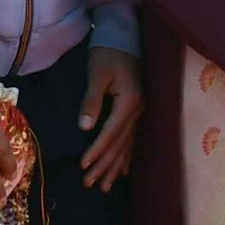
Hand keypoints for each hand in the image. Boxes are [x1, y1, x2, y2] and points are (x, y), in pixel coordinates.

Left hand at [79, 47, 141, 190]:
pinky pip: (133, 140)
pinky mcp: (138, 111)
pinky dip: (127, 157)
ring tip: (105, 186)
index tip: (84, 166)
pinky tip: (125, 172)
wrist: (123, 38)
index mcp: (129, 102)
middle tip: (90, 184)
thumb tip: (85, 128)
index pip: (111, 133)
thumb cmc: (107, 54)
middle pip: (120, 145)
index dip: (97, 151)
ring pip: (128, 146)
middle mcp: (138, 111)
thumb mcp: (97, 74)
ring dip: (116, 167)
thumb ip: (91, 101)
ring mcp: (141, 112)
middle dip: (105, 166)